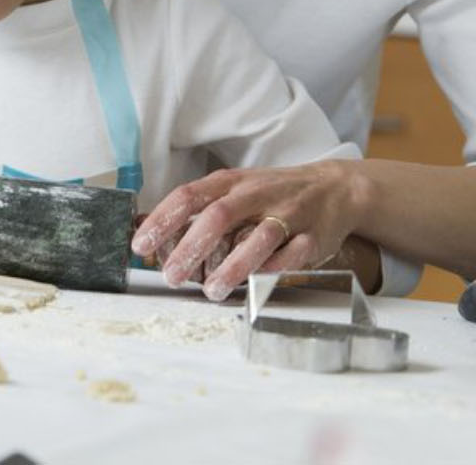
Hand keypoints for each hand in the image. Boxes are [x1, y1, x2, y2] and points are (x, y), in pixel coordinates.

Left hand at [132, 161, 374, 300]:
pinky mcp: (313, 235)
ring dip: (233, 266)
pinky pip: (293, 253)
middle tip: (170, 276)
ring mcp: (287, 213)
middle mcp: (257, 194)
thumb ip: (195, 209)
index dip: (162, 220)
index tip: (141, 245)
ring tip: (212, 291)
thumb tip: (144, 228)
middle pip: (219, 216)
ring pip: (258, 237)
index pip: (189, 196)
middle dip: (191, 247)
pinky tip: (256, 284)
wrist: (334, 188)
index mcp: (230, 183)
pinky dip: (274, 268)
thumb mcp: (232, 190)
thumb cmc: (271, 194)